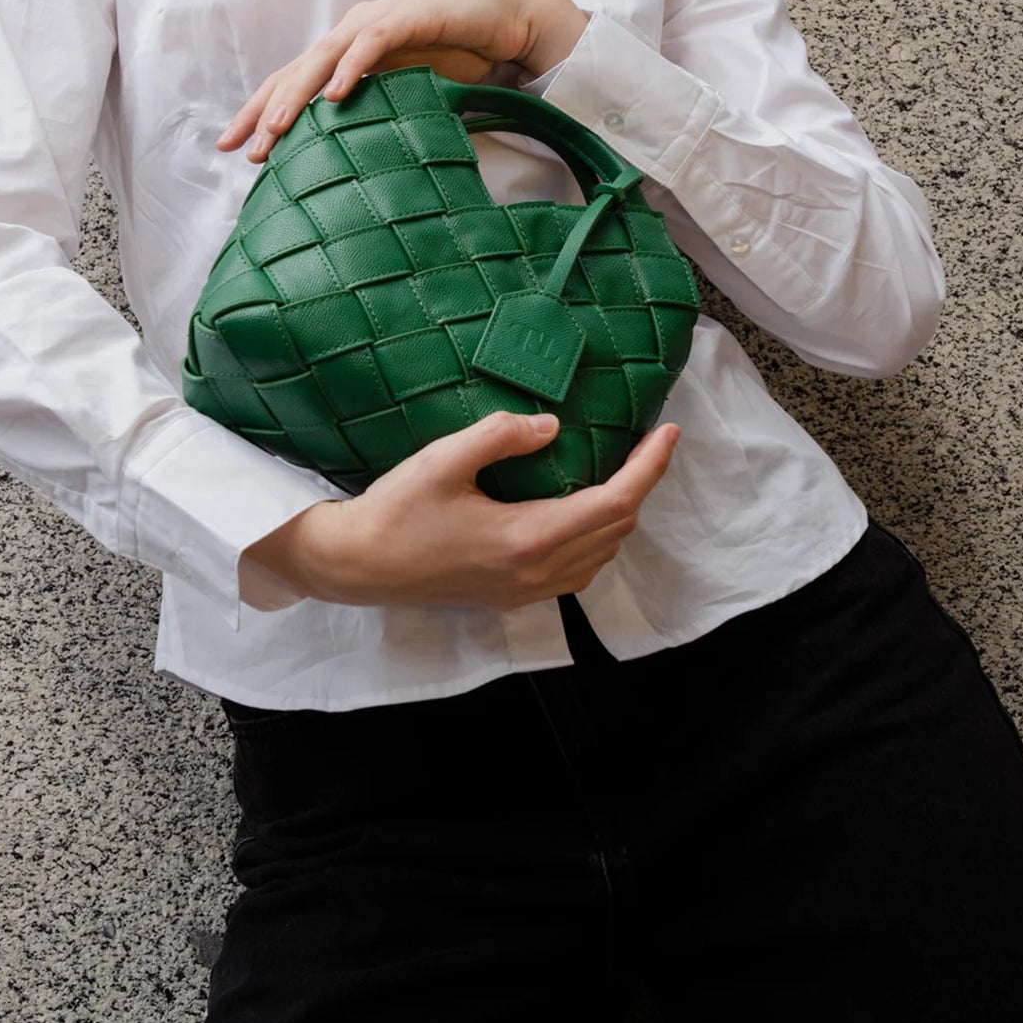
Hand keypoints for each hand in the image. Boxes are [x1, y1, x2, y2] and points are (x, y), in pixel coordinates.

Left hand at [214, 0, 578, 161]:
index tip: (236, 149)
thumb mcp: (408, 95)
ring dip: (298, 93)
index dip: (261, 112)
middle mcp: (353, 31)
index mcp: (347, 51)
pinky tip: (335, 94)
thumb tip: (352, 168)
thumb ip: (379, 118)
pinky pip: (373, 42)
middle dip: (266, 110)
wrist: (507, 19)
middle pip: (296, 71)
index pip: (293, 82)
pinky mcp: (410, 16)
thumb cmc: (458, 56)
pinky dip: (352, 66)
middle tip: (244, 147)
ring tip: (277, 127)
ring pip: (325, 57)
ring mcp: (379, 20)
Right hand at [246, 411, 680, 608]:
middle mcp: (536, 573)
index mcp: (528, 538)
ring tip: (623, 470)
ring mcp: (524, 591)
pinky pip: (576, 571)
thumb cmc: (394, 511)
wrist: (355, 567)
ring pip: (601, 554)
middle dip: (641, 483)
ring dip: (620, 513)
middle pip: (616, 529)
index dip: (649, 466)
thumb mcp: (442, 459)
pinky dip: (596, 539)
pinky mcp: (510, 597)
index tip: (667, 431)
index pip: (615, 501)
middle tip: (647, 441)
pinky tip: (582, 513)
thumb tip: (551, 425)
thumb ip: (499, 436)